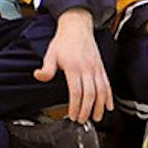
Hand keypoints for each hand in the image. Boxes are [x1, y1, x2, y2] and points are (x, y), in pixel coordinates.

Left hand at [35, 9, 111, 123]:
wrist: (77, 26)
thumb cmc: (63, 41)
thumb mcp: (51, 53)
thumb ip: (46, 68)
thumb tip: (38, 76)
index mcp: (74, 67)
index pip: (76, 91)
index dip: (76, 106)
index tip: (73, 115)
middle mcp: (87, 69)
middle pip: (90, 94)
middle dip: (87, 110)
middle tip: (83, 121)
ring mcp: (96, 68)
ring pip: (102, 91)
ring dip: (100, 106)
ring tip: (96, 118)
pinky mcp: (101, 67)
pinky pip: (107, 84)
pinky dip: (109, 97)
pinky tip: (108, 106)